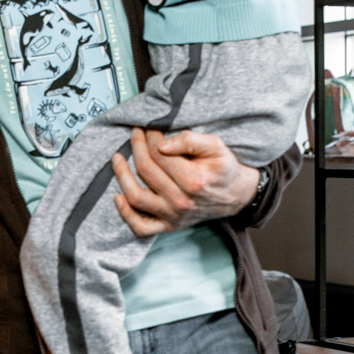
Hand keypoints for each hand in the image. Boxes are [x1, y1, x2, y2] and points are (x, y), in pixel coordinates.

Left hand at [110, 128, 258, 236]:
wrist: (236, 196)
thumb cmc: (224, 168)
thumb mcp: (216, 146)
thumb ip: (189, 140)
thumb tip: (162, 145)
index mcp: (194, 180)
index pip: (159, 154)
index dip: (149, 137)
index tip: (148, 127)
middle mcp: (181, 201)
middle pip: (145, 170)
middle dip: (136, 147)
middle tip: (135, 133)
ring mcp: (173, 216)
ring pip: (136, 197)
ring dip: (121, 176)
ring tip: (117, 158)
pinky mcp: (169, 226)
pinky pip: (140, 227)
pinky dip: (126, 214)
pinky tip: (118, 197)